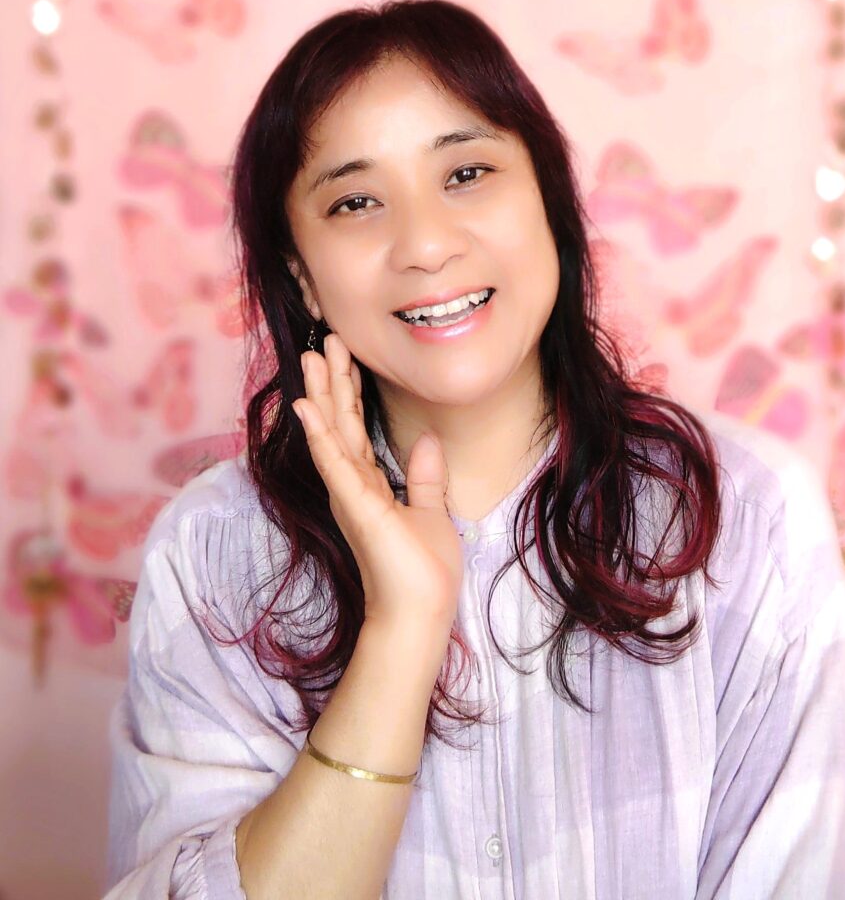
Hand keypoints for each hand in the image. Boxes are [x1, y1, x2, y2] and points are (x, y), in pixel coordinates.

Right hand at [292, 333, 462, 631]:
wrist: (420, 612)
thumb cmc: (422, 570)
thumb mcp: (431, 512)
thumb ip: (425, 477)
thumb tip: (428, 441)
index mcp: (367, 484)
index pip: (356, 427)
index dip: (350, 390)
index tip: (345, 355)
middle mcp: (352, 485)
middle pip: (339, 421)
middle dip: (333, 380)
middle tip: (327, 338)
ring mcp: (350, 494)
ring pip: (332, 432)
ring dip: (322, 393)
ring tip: (312, 356)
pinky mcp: (356, 506)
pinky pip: (334, 462)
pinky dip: (320, 433)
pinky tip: (307, 406)